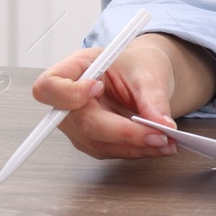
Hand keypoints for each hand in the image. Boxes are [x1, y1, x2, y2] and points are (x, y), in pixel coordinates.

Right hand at [31, 37, 178, 159]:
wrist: (142, 74)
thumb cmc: (137, 65)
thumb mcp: (148, 71)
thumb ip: (153, 98)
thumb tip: (162, 124)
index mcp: (73, 70)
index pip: (49, 87)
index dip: (69, 92)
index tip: (98, 88)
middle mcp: (67, 101)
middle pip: (82, 122)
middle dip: (123, 131)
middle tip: (158, 134)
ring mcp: (76, 124)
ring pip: (98, 143)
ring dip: (134, 146)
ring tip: (166, 142)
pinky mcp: (91, 140)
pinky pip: (110, 150)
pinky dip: (135, 150)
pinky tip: (157, 146)